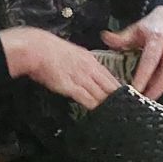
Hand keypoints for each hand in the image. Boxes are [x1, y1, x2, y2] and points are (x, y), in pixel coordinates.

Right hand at [0, 26, 120, 109]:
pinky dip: (95, 106)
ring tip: (117, 112)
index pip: (109, 75)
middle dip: (118, 96)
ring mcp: (81, 78)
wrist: (35, 49)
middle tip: (127, 106)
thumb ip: (78, 63)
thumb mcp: (68, 52)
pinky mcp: (72, 87)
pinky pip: (88, 98)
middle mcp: (88, 69)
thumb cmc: (46, 49)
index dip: (118, 86)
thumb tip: (80, 71)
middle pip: (109, 85)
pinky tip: (100, 111)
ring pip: (101, 93)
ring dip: (109, 103)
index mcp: (89, 59)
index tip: (125, 94)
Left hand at [101, 5, 162, 99]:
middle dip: (156, 88)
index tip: (135, 88)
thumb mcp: (137, 29)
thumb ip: (122, 37)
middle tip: (144, 99)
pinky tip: (155, 92)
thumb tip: (105, 38)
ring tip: (148, 99)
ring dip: (161, 89)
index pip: (151, 59)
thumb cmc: (153, 26)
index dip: (143, 75)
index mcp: (158, 38)